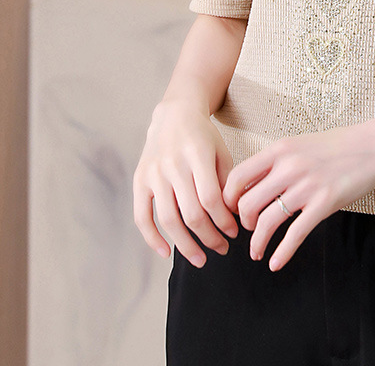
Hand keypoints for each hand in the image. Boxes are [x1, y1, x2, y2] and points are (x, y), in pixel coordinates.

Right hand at [133, 98, 239, 266]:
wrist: (173, 115)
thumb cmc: (203, 136)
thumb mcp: (221, 152)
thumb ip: (226, 183)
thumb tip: (232, 219)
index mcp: (197, 154)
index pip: (210, 198)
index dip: (223, 220)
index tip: (235, 232)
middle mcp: (172, 165)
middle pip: (191, 213)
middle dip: (210, 237)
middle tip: (223, 249)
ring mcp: (153, 174)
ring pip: (169, 219)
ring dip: (186, 245)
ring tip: (201, 259)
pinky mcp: (139, 181)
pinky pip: (142, 216)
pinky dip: (152, 239)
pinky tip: (166, 253)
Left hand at [222, 113, 374, 270]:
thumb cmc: (339, 144)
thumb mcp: (301, 144)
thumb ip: (278, 162)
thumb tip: (253, 185)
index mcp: (280, 149)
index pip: (238, 177)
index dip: (228, 199)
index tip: (230, 211)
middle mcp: (289, 166)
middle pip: (247, 203)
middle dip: (243, 223)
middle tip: (248, 229)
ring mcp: (307, 185)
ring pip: (267, 221)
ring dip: (257, 242)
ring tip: (257, 251)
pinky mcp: (325, 203)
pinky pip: (295, 234)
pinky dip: (281, 253)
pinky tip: (276, 263)